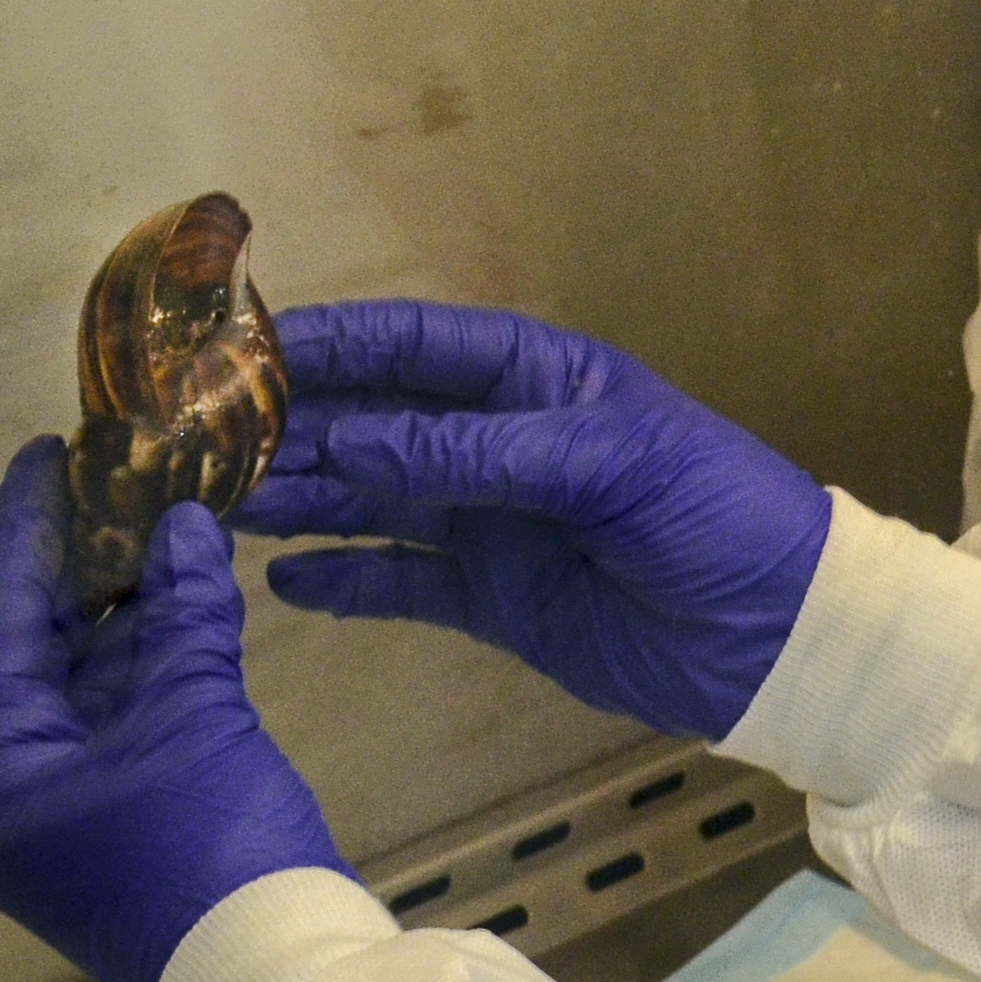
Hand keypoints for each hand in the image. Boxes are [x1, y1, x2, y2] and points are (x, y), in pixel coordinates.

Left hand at [0, 451, 349, 981]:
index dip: (20, 534)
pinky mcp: (119, 830)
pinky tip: (186, 604)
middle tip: (107, 481)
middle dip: (75, 569)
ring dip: (121, 614)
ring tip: (158, 524)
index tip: (41, 458)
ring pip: (80, 691)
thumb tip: (187, 525)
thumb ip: (185, 615)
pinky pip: (119, 727)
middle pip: (29, 656)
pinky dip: (151, 668)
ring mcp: (63, 818)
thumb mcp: (197, 718)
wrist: (279, 980)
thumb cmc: (211, 851)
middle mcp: (9, 797)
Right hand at [236, 302, 835, 740]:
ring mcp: (494, 523)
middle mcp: (504, 443)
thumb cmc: (718, 519)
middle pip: (375, 423)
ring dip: (299, 500)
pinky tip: (281, 579)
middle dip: (290, 426)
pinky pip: (402, 582)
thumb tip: (346, 443)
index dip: (332, 344)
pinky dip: (345, 581)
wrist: (784, 638)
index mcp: (540, 382)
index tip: (240, 348)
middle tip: (195, 438)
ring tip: (215, 505)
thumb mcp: (608, 467)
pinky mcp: (496, 600)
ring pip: (373, 500)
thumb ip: (475, 458)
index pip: (415, 346)